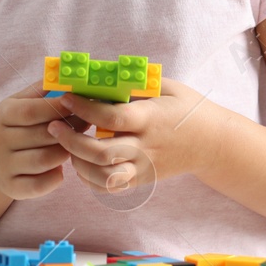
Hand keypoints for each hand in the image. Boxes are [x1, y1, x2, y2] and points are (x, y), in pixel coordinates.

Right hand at [0, 82, 78, 199]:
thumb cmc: (16, 125)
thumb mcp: (21, 102)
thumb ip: (42, 89)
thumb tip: (65, 73)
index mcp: (3, 114)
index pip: (32, 111)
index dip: (59, 108)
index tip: (80, 105)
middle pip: (42, 135)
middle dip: (69, 130)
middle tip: (87, 125)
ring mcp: (4, 165)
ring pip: (44, 160)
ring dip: (64, 153)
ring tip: (73, 146)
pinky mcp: (11, 187)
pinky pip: (39, 185)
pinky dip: (55, 177)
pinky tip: (59, 168)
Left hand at [45, 77, 217, 191]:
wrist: (212, 143)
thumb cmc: (187, 108)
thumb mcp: (166, 87)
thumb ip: (135, 85)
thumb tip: (98, 77)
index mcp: (151, 119)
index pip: (112, 118)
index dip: (85, 108)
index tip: (65, 97)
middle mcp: (146, 147)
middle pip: (101, 153)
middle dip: (71, 141)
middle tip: (53, 126)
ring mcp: (144, 167)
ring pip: (103, 177)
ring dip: (78, 164)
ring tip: (66, 146)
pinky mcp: (142, 180)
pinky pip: (111, 188)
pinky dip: (90, 180)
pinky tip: (81, 163)